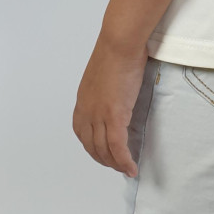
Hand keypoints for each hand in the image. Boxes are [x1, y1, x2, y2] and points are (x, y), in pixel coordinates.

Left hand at [72, 29, 149, 176]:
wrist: (119, 44)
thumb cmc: (115, 52)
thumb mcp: (103, 76)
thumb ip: (105, 91)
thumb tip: (116, 97)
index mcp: (82, 101)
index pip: (82, 133)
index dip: (93, 147)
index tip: (104, 153)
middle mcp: (86, 111)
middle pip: (92, 145)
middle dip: (104, 159)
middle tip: (117, 166)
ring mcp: (98, 114)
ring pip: (104, 149)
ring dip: (115, 163)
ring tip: (125, 169)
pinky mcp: (113, 115)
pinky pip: (117, 145)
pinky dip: (123, 160)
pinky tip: (131, 168)